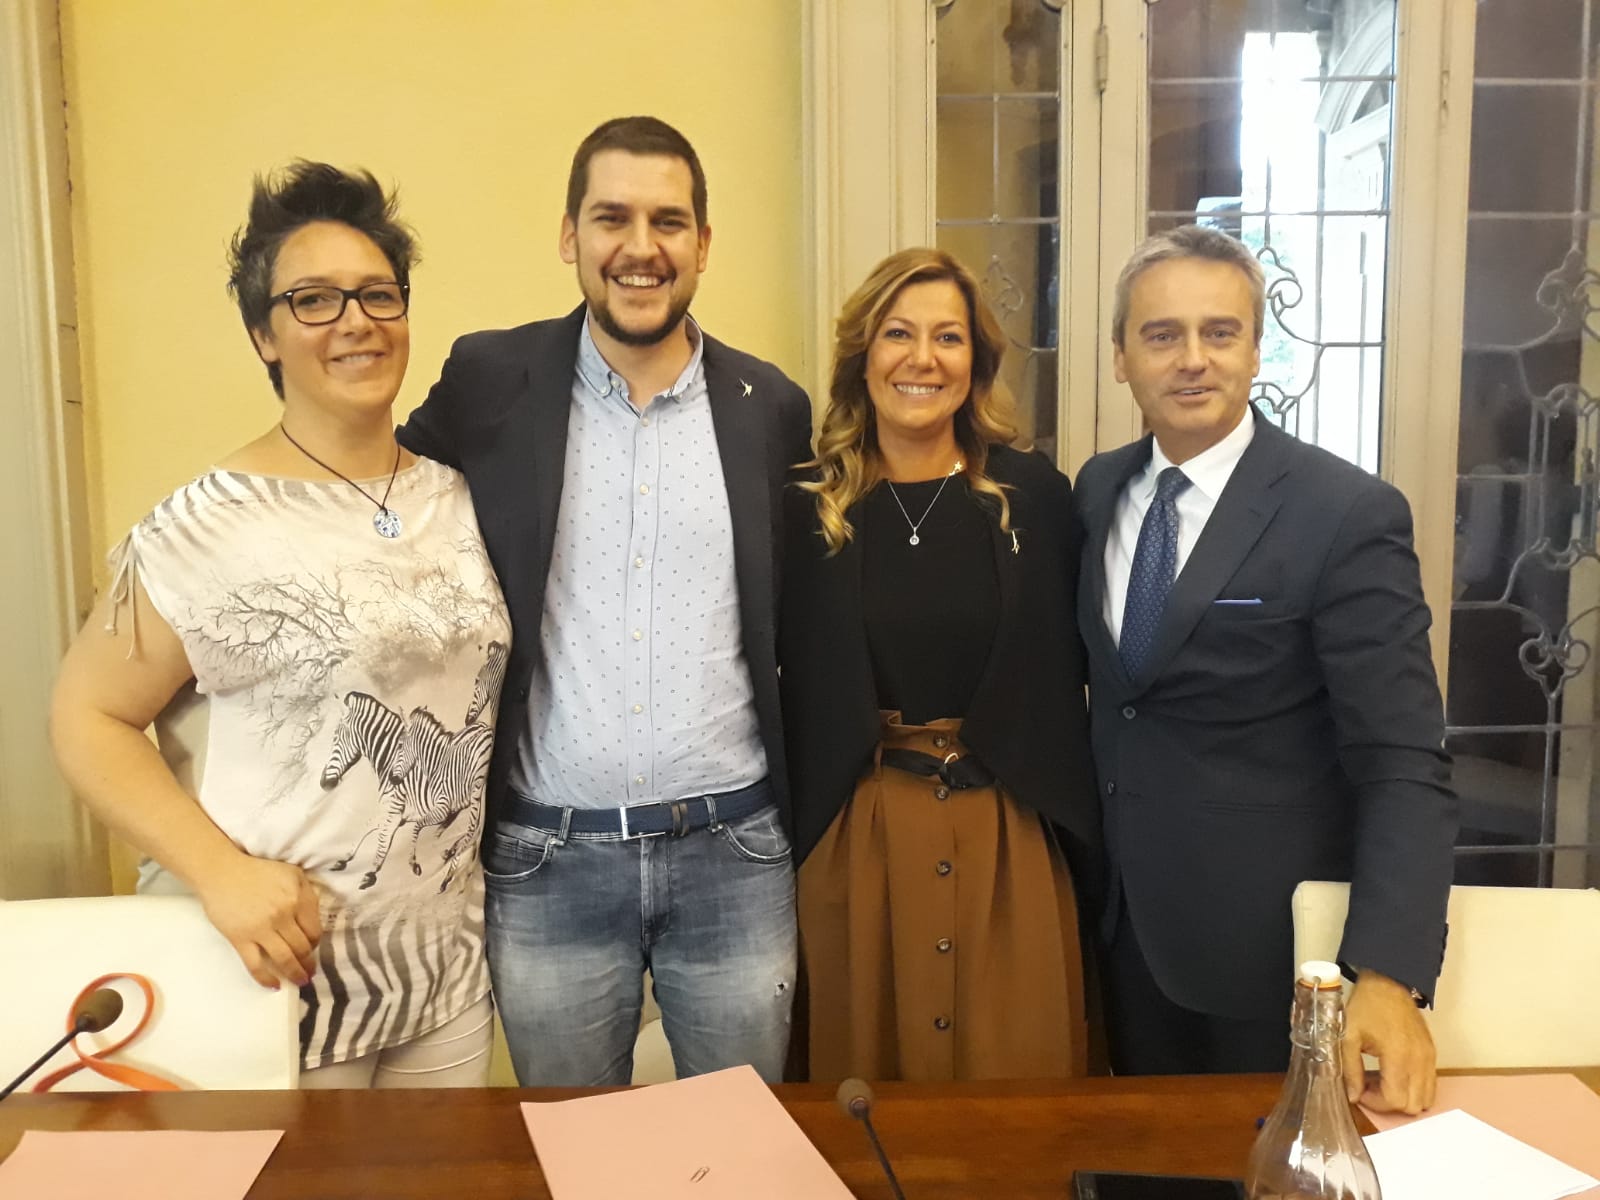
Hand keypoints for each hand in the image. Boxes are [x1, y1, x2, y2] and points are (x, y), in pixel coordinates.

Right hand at [193, 853, 321, 989]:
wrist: (221, 872)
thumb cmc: (257, 871)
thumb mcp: (292, 874)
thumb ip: (307, 894)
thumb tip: (313, 919)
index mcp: (297, 899)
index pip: (314, 930)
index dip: (316, 943)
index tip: (312, 948)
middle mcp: (283, 915)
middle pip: (302, 948)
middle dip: (308, 963)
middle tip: (310, 971)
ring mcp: (261, 929)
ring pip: (284, 959)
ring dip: (295, 974)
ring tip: (300, 981)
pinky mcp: (240, 939)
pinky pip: (256, 965)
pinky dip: (267, 979)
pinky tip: (274, 986)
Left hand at [1342, 969, 1435, 1114]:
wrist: (1388, 984)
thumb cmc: (1367, 1006)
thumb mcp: (1348, 1036)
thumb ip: (1350, 1070)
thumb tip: (1353, 1096)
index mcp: (1398, 1056)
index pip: (1395, 1101)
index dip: (1375, 1103)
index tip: (1361, 1090)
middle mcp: (1419, 1061)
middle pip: (1413, 1106)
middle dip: (1388, 1103)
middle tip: (1370, 1086)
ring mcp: (1429, 1058)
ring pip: (1426, 1099)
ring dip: (1404, 1098)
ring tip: (1382, 1080)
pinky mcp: (1432, 1054)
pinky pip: (1430, 1085)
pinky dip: (1415, 1089)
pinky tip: (1395, 1074)